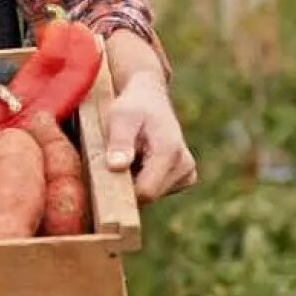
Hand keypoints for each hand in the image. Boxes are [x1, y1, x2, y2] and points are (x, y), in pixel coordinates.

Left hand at [100, 72, 196, 204]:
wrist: (150, 99)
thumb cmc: (132, 107)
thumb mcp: (120, 117)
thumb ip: (119, 142)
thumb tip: (116, 166)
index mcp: (170, 152)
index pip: (145, 192)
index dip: (122, 188)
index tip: (107, 174)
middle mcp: (185, 166)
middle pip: (147, 197)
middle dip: (128, 183)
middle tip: (117, 158)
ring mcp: (188, 174)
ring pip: (151, 196)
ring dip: (135, 181)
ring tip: (130, 156)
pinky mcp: (186, 178)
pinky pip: (157, 191)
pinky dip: (144, 180)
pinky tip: (140, 161)